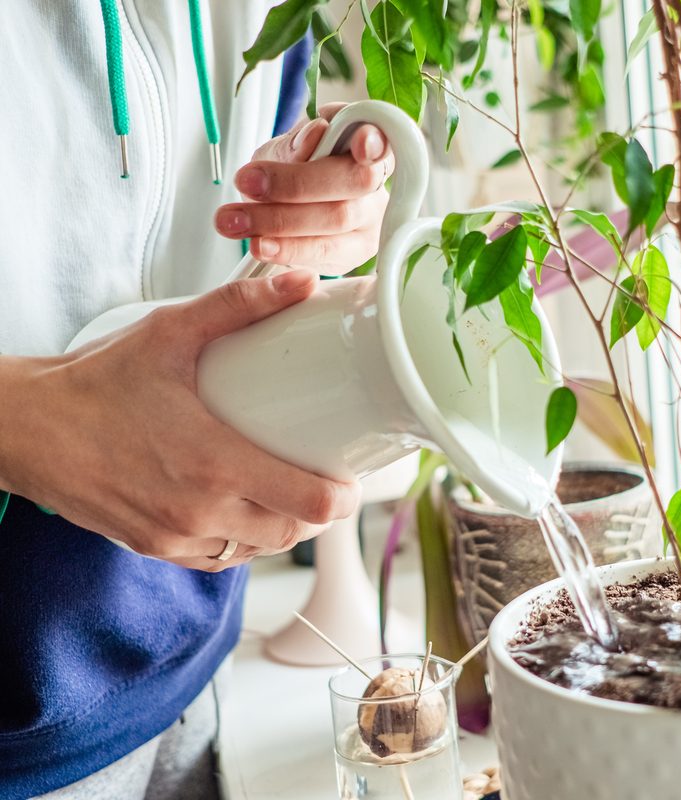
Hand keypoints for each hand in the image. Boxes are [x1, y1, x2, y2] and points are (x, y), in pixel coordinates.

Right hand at [0, 271, 359, 570]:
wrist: (23, 428)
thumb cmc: (96, 381)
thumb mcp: (169, 333)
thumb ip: (239, 306)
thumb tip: (302, 282)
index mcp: (214, 464)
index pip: (310, 505)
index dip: (343, 498)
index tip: (352, 479)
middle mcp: (199, 511)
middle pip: (291, 533)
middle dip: (317, 512)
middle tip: (325, 479)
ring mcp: (174, 537)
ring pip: (256, 550)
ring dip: (280, 527)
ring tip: (288, 492)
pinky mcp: (153, 547)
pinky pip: (217, 559)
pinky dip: (239, 541)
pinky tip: (242, 511)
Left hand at [215, 103, 392, 273]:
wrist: (285, 206)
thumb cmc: (293, 168)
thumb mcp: (285, 147)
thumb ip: (298, 143)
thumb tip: (316, 135)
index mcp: (369, 144)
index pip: (382, 138)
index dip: (375, 141)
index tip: (359, 143)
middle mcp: (378, 184)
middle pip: (355, 182)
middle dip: (298, 183)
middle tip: (249, 182)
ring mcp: (372, 222)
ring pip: (337, 220)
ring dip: (280, 221)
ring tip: (237, 220)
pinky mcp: (357, 254)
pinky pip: (326, 254)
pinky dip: (289, 250)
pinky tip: (261, 245)